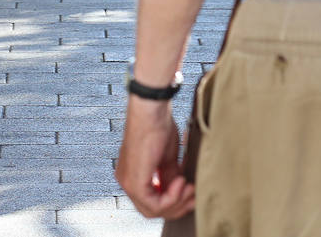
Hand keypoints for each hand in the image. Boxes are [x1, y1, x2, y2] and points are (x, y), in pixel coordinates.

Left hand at [116, 97, 195, 219]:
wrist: (151, 110)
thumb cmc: (159, 125)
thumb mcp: (167, 157)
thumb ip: (170, 177)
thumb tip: (179, 192)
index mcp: (132, 174)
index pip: (151, 201)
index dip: (174, 201)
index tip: (191, 190)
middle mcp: (126, 181)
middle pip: (151, 210)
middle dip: (177, 206)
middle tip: (193, 195)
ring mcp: (128, 182)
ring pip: (151, 210)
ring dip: (176, 203)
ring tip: (189, 186)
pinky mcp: (134, 182)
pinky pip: (153, 204)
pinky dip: (171, 198)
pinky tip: (181, 182)